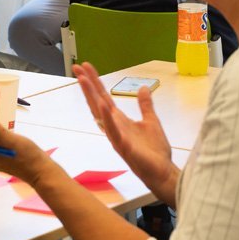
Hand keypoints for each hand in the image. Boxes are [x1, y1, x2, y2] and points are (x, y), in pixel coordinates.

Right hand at [73, 62, 178, 204]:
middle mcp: (113, 126)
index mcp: (119, 120)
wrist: (162, 172)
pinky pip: (113, 131)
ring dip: (91, 96)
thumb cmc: (155, 151)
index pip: (103, 97)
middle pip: (96, 101)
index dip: (95, 81)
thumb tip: (143, 88)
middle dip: (87, 84)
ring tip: (83, 80)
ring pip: (99, 113)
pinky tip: (103, 105)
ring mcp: (116, 136)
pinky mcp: (124, 146)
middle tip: (76, 67)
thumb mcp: (151, 122)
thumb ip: (145, 105)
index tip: (86, 66)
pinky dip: (107, 118)